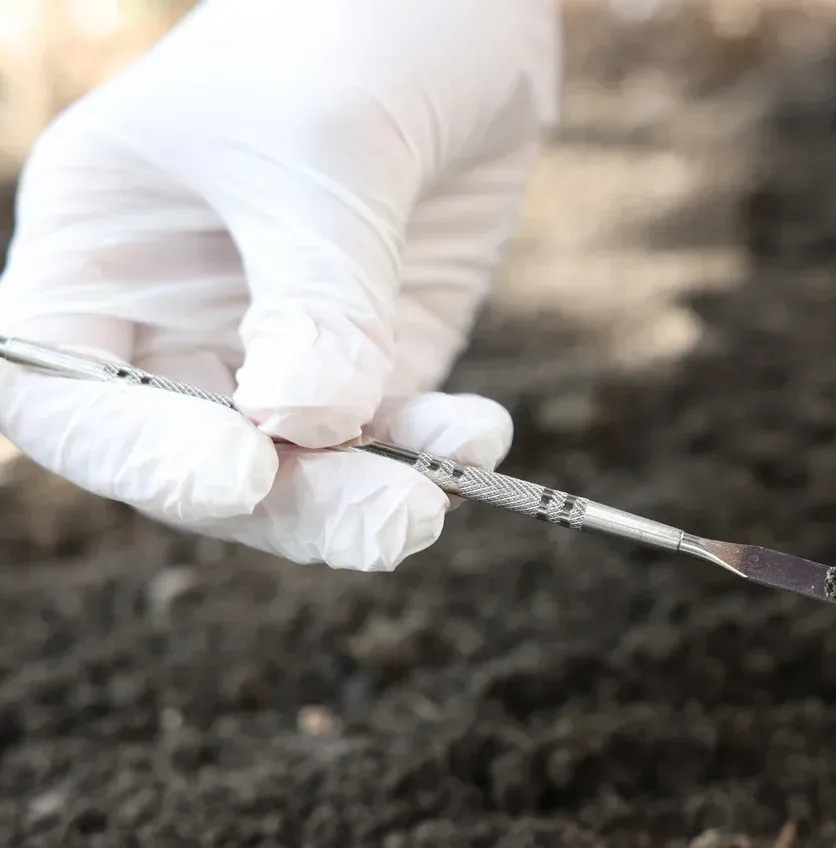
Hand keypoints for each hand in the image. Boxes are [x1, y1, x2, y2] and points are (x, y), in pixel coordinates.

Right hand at [0, 0, 559, 569]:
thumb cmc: (351, 28)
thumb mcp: (322, 149)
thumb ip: (313, 289)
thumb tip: (307, 425)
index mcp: (99, 252)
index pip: (65, 395)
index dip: (136, 455)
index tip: (237, 474)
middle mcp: (176, 315)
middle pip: (196, 457)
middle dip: (288, 501)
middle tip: (388, 520)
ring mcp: (281, 341)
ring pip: (300, 465)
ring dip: (368, 493)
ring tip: (438, 497)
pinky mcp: (377, 349)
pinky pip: (391, 429)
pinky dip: (434, 446)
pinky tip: (480, 434)